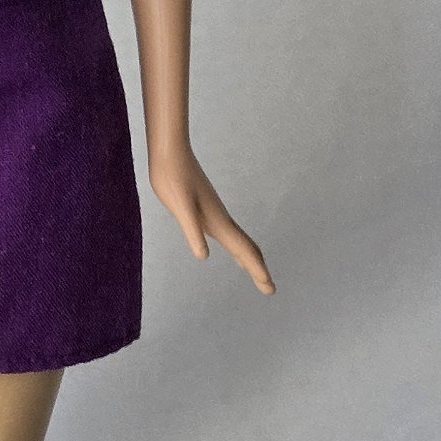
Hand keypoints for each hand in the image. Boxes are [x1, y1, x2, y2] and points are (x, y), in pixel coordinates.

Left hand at [148, 142, 272, 293]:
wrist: (169, 151)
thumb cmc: (172, 176)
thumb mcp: (180, 206)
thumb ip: (191, 230)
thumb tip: (202, 256)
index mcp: (217, 221)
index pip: (243, 249)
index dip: (257, 270)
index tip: (270, 289)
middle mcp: (220, 218)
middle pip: (246, 247)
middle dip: (258, 269)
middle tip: (269, 289)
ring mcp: (214, 213)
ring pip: (237, 240)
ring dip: (248, 258)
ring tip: (255, 273)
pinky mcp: (205, 208)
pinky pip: (227, 233)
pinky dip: (235, 247)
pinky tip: (230, 247)